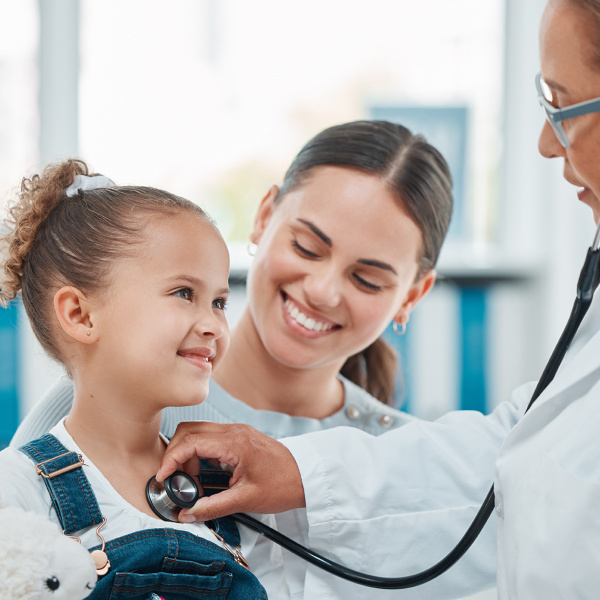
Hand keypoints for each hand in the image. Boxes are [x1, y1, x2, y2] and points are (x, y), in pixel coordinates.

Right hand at [156, 421, 305, 521]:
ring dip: (187, 453)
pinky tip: (203, 474)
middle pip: (189, 429)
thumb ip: (212, 507)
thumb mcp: (245, 500)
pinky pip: (210, 437)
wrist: (306, 476)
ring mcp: (237, 431)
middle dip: (175, 453)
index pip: (190, 441)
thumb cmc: (283, 485)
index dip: (171, 459)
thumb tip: (186, 514)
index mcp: (234, 442)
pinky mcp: (239, 437)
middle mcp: (234, 431)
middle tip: (173, 479)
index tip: (163, 477)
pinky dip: (199, 453)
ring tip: (190, 481)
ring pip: (198, 431)